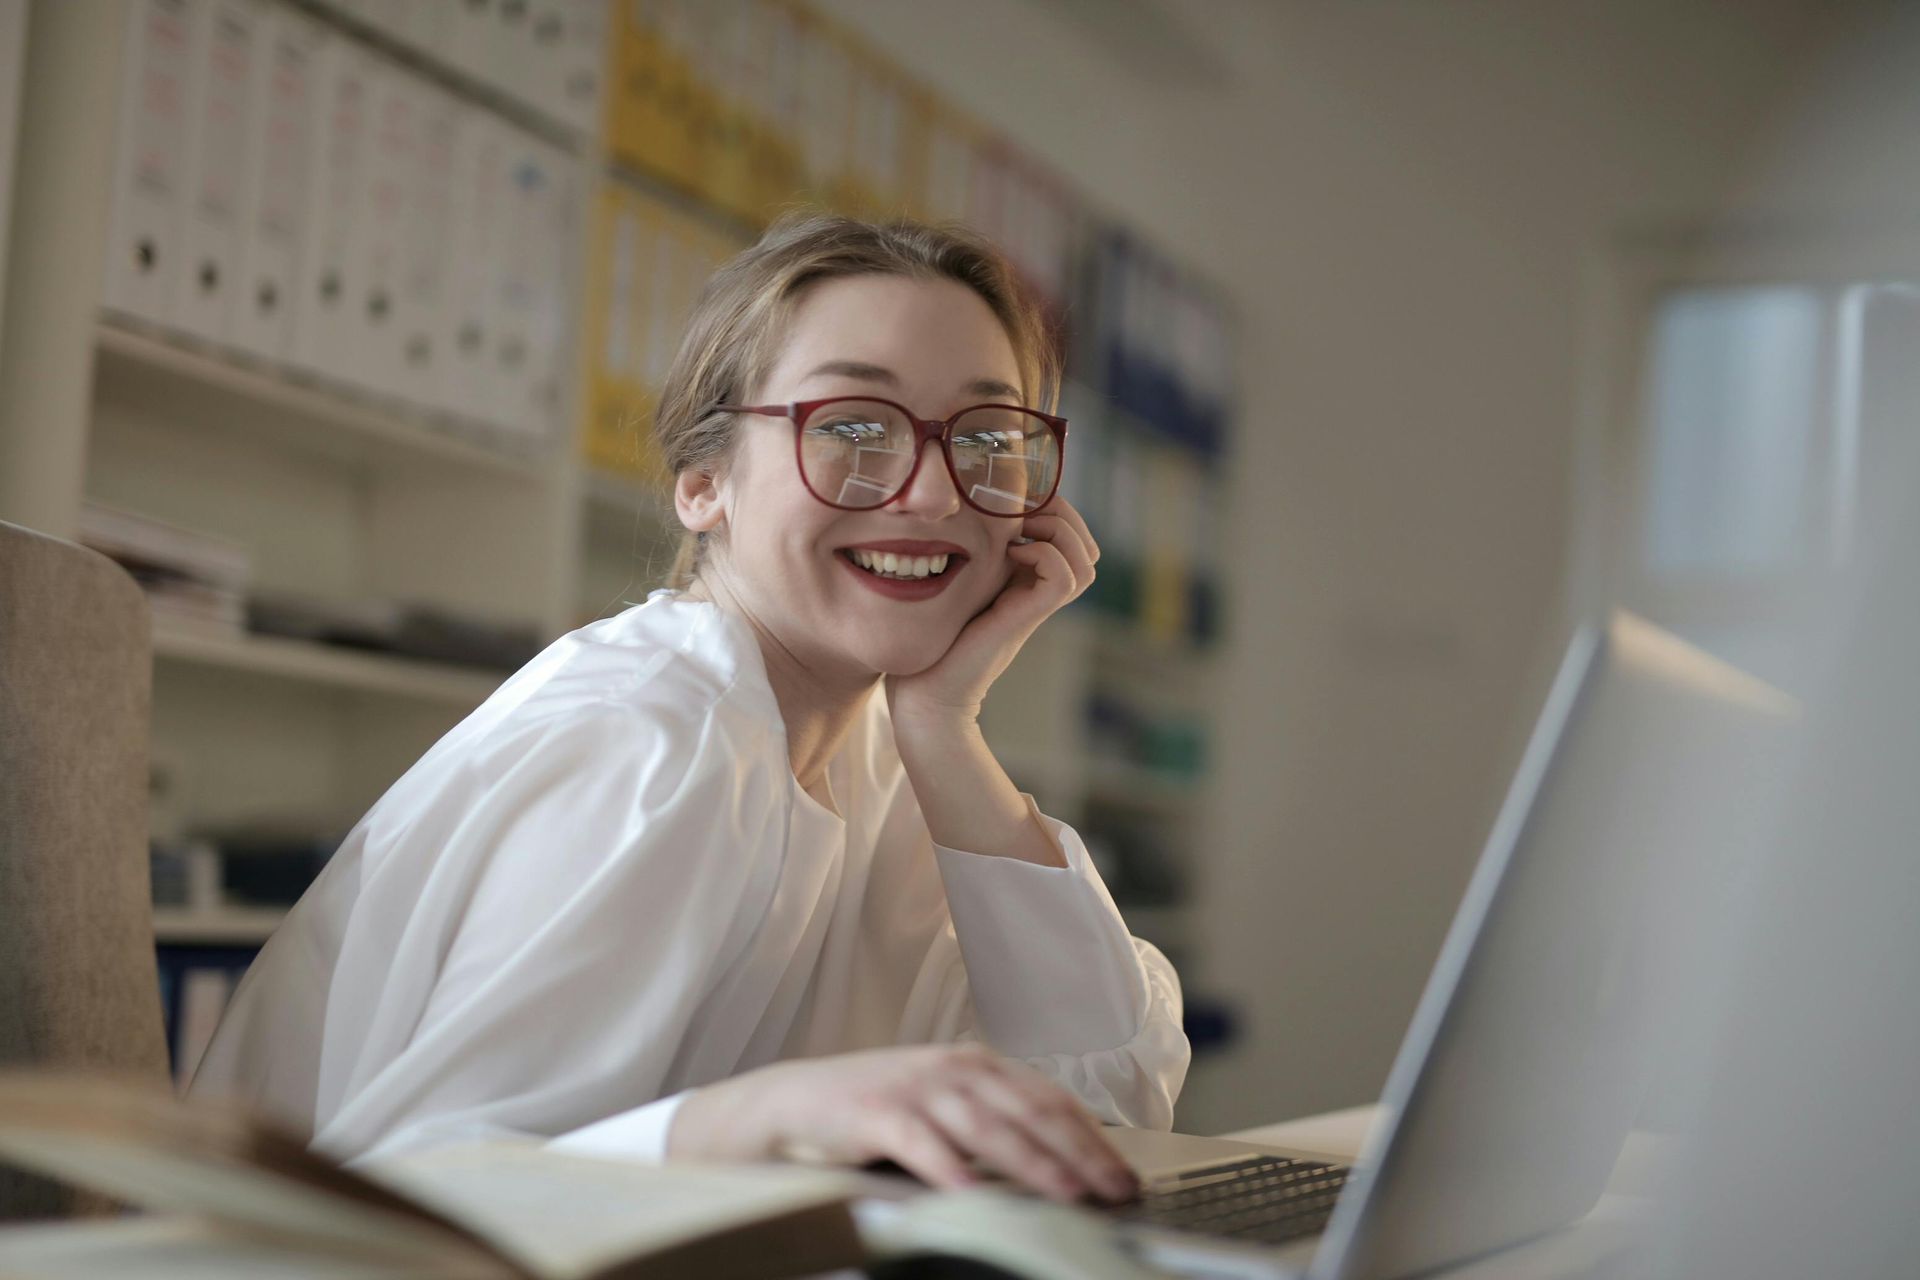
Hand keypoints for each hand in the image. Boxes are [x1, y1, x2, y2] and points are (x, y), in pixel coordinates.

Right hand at [667, 1043, 1138, 1203]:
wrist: (797, 1102)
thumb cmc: (880, 1112)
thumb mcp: (945, 1107)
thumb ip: (994, 1124)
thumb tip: (1061, 1166)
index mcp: (979, 1066)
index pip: (1050, 1101)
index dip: (1092, 1138)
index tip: (1123, 1174)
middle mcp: (955, 1069)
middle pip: (1031, 1112)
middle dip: (1079, 1155)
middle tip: (1113, 1191)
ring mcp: (918, 1088)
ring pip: (987, 1127)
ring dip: (1032, 1163)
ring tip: (1065, 1195)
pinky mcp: (878, 1111)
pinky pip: (922, 1142)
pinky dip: (950, 1168)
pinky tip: (972, 1193)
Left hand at [886, 498, 1099, 725]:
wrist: (923, 691)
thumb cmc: (929, 639)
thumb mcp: (954, 583)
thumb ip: (969, 555)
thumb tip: (967, 511)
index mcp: (1024, 582)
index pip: (1072, 539)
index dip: (1056, 510)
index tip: (1016, 500)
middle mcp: (1036, 593)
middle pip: (1089, 549)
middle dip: (1064, 516)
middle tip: (1023, 512)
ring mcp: (1034, 607)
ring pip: (1086, 562)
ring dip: (1059, 532)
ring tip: (1020, 532)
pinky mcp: (1024, 619)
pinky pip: (1064, 578)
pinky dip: (1045, 554)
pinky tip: (1010, 554)